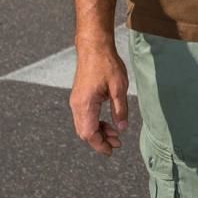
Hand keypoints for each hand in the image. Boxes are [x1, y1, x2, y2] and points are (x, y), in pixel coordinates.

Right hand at [68, 39, 129, 155]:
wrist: (94, 47)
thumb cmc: (107, 64)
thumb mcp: (119, 87)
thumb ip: (120, 109)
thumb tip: (122, 128)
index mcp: (85, 104)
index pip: (89, 133)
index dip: (100, 145)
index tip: (112, 151)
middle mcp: (76, 105)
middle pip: (84, 132)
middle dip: (100, 140)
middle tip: (118, 143)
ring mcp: (76, 101)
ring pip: (83, 125)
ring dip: (98, 132)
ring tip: (115, 134)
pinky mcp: (79, 97)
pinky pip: (84, 117)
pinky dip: (95, 123)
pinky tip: (107, 122)